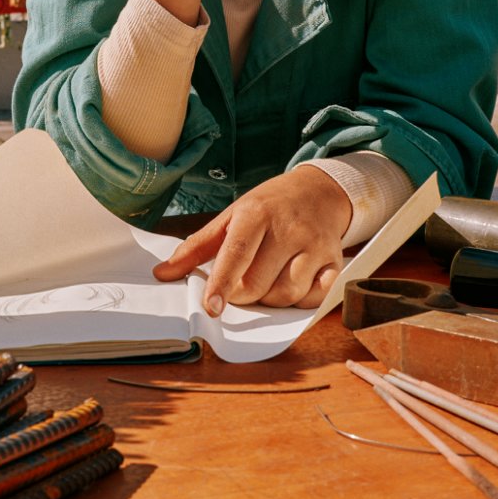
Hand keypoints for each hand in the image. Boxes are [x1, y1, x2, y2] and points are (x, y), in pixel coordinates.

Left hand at [152, 166, 351, 312]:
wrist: (319, 191)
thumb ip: (197, 247)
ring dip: (269, 299)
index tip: (211, 307)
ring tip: (265, 280)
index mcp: (256, 215)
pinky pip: (315, 297)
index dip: (222, 283)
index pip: (236, 253)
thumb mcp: (231, 216)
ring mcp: (314, 245)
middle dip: (242, 294)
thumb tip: (162, 274)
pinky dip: (300, 300)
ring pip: (287, 294)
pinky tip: (293, 282)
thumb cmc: (268, 206)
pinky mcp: (335, 261)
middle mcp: (288, 229)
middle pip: (258, 283)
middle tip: (239, 285)